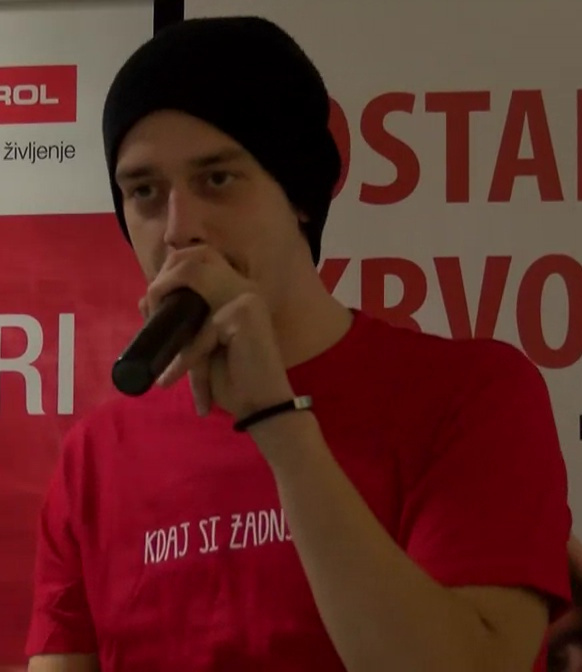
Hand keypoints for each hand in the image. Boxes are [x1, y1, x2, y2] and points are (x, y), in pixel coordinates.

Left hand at [140, 246, 294, 419]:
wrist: (260, 406)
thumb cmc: (233, 378)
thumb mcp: (198, 344)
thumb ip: (179, 320)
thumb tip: (144, 299)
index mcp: (237, 288)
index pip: (200, 255)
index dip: (171, 268)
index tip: (154, 299)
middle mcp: (243, 285)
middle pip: (193, 258)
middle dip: (164, 280)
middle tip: (149, 310)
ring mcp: (245, 296)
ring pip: (191, 280)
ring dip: (164, 302)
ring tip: (151, 329)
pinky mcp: (242, 314)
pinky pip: (198, 330)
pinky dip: (183, 356)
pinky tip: (172, 377)